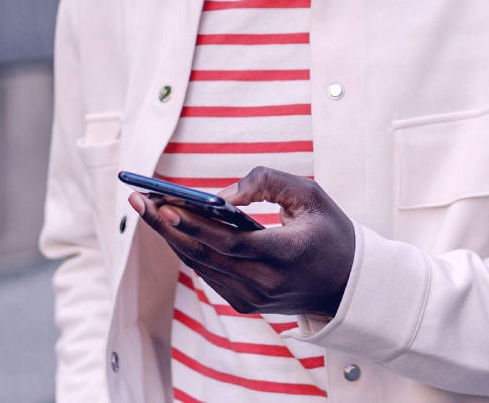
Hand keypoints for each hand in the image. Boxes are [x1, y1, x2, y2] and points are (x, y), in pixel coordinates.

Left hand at [131, 166, 355, 317]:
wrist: (349, 286)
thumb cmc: (330, 232)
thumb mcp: (310, 195)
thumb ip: (267, 184)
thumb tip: (220, 196)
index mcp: (286, 255)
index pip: (230, 242)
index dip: (194, 224)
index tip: (164, 204)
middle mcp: (265, 283)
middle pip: (203, 254)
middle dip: (166, 225)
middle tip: (139, 198)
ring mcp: (252, 298)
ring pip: (200, 265)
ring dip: (171, 236)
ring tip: (146, 207)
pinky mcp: (245, 304)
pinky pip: (208, 273)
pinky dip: (188, 249)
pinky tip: (170, 227)